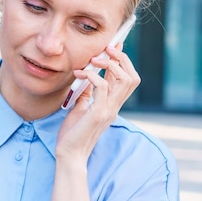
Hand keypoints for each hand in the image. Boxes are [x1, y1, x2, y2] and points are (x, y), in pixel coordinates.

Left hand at [57, 44, 140, 162]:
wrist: (69, 154)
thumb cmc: (73, 134)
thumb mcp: (80, 108)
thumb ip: (86, 94)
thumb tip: (85, 77)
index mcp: (112, 104)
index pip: (126, 78)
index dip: (122, 60)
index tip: (112, 45)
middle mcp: (115, 106)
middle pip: (132, 76)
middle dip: (121, 58)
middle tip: (105, 49)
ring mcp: (109, 110)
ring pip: (125, 79)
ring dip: (109, 64)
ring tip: (92, 60)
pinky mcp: (99, 113)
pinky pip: (103, 87)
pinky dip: (93, 76)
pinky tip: (79, 74)